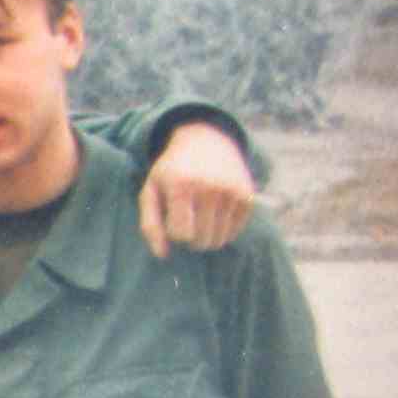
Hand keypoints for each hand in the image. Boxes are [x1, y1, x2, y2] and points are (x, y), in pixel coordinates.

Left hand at [136, 122, 255, 257]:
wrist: (206, 142)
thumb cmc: (172, 172)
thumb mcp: (151, 191)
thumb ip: (150, 225)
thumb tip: (162, 255)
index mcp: (182, 186)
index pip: (181, 234)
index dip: (174, 232)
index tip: (172, 219)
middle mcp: (210, 188)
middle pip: (201, 241)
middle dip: (190, 239)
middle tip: (187, 220)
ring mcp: (232, 192)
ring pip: (218, 240)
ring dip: (206, 237)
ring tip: (199, 218)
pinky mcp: (247, 196)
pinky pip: (233, 233)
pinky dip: (222, 231)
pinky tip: (214, 214)